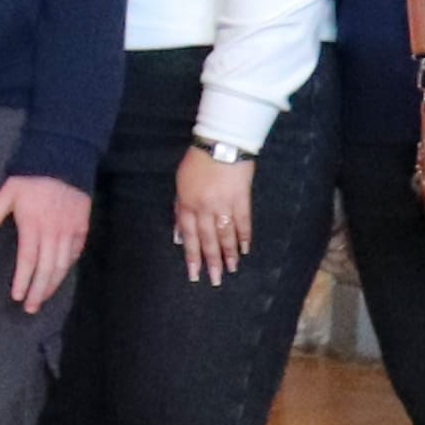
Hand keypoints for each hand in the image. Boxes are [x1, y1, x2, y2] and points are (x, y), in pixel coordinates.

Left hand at [0, 171, 94, 316]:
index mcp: (33, 225)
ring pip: (63, 265)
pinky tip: (59, 277)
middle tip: (30, 308)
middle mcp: (54, 232)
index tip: (17, 296)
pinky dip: (67, 267)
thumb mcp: (5, 195)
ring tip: (43, 299)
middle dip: (38, 291)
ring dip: (53, 284)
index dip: (23, 280)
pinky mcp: (82, 227)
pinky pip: (76, 253)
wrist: (63, 160)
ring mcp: (71, 231)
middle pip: (47, 268)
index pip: (28, 260)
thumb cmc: (29, 178)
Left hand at [172, 149, 252, 285]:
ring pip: (226, 234)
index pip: (189, 236)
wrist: (221, 145)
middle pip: (208, 240)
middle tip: (216, 280)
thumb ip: (180, 210)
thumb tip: (179, 236)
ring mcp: (224, 204)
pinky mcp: (242, 199)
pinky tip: (246, 250)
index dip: (192, 256)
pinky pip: (243, 222)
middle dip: (212, 261)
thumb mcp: (180, 185)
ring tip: (232, 269)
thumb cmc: (196, 163)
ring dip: (229, 253)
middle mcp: (205, 208)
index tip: (195, 274)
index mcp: (187, 204)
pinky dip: (245, 236)